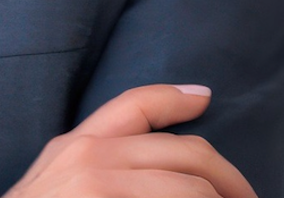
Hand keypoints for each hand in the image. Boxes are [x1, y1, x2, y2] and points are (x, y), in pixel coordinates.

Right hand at [3, 84, 257, 197]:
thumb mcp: (52, 183)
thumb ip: (92, 165)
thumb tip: (147, 168)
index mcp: (76, 146)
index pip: (135, 105)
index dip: (175, 96)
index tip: (205, 94)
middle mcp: (92, 160)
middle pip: (185, 153)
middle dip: (230, 178)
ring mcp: (103, 190)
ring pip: (193, 191)